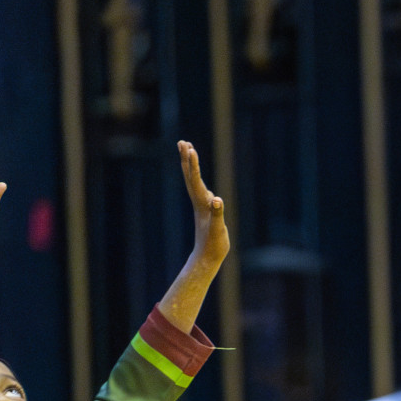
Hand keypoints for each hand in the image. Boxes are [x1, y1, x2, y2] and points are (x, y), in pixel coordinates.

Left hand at [178, 140, 228, 267]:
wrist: (206, 257)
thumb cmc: (213, 245)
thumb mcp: (218, 230)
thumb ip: (217, 214)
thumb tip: (217, 200)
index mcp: (202, 204)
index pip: (196, 180)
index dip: (193, 165)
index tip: (190, 149)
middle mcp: (199, 202)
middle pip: (190, 176)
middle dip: (186, 159)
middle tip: (182, 142)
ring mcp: (201, 205)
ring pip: (193, 181)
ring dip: (190, 165)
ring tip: (188, 151)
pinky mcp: (204, 210)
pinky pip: (198, 188)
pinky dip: (197, 177)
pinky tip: (198, 176)